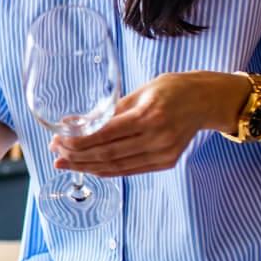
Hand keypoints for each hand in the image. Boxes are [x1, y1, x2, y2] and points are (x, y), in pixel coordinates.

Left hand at [50, 71, 247, 177]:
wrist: (205, 100)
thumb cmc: (170, 89)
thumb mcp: (138, 92)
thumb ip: (107, 111)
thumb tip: (71, 123)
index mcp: (148, 116)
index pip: (104, 135)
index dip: (77, 142)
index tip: (57, 142)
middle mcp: (157, 138)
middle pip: (107, 154)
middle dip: (77, 157)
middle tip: (55, 154)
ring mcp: (163, 153)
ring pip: (116, 166)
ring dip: (87, 167)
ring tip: (66, 164)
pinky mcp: (166, 163)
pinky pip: (130, 170)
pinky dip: (106, 170)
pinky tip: (89, 167)